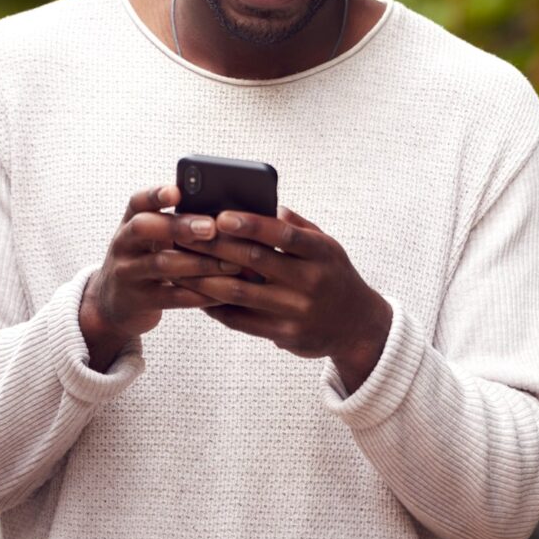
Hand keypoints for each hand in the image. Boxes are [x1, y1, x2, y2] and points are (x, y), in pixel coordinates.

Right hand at [80, 185, 242, 371]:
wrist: (114, 303)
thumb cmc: (146, 259)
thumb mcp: (151, 237)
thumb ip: (176, 221)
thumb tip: (224, 211)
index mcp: (130, 221)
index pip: (138, 201)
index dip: (155, 194)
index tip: (176, 191)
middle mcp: (124, 244)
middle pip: (144, 227)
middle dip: (178, 226)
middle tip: (210, 227)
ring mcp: (128, 273)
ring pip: (161, 264)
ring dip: (199, 263)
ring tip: (231, 263)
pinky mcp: (139, 301)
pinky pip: (172, 297)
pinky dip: (200, 294)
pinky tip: (223, 292)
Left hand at [176, 206, 392, 392]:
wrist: (357, 326)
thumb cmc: (333, 274)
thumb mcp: (327, 245)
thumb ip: (296, 226)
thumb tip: (262, 204)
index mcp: (322, 252)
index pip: (284, 234)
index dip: (252, 224)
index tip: (222, 216)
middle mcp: (311, 281)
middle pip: (256, 261)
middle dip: (217, 246)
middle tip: (186, 233)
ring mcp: (297, 311)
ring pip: (241, 293)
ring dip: (206, 277)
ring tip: (181, 264)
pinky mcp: (285, 334)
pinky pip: (242, 320)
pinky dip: (216, 307)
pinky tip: (196, 294)